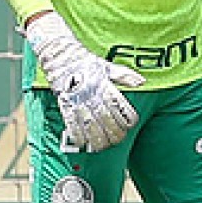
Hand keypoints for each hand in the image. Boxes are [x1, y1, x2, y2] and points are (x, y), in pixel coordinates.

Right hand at [24, 11, 144, 151]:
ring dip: (96, 137)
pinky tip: (83, 143)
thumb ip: (124, 76)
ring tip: (103, 147)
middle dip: (112, 131)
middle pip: (104, 117)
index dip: (126, 117)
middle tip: (118, 140)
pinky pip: (70, 121)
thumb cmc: (86, 62)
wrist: (60, 55)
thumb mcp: (107, 66)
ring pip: (88, 122)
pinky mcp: (63, 103)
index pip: (118, 104)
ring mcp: (76, 99)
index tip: (131, 125)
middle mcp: (90, 93)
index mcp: (103, 84)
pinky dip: (77, 133)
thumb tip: (141, 82)